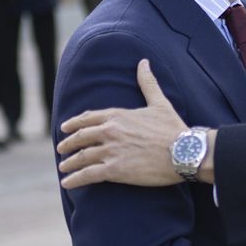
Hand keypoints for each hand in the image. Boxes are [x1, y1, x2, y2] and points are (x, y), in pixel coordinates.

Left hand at [57, 59, 187, 188]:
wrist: (184, 152)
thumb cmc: (174, 128)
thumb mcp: (159, 102)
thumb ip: (147, 83)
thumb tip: (143, 62)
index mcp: (118, 115)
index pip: (88, 118)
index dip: (74, 123)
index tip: (64, 128)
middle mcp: (110, 131)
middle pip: (80, 137)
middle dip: (68, 143)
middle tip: (61, 149)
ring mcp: (110, 151)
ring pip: (81, 157)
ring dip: (69, 163)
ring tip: (64, 168)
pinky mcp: (114, 170)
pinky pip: (87, 175)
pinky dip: (74, 179)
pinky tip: (67, 183)